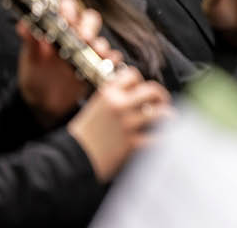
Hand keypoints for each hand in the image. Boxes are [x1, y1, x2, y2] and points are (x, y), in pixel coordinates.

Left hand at [16, 0, 123, 125]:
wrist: (43, 103)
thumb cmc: (36, 76)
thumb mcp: (30, 58)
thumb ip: (30, 40)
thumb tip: (23, 24)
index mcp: (59, 27)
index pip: (68, 7)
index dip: (69, 8)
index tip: (66, 17)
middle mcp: (76, 35)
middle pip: (90, 19)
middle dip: (89, 26)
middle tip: (84, 37)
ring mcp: (88, 51)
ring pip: (101, 39)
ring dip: (100, 44)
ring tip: (96, 51)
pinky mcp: (97, 66)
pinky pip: (111, 59)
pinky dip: (111, 60)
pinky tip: (107, 63)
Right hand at [66, 67, 169, 181]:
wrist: (69, 160)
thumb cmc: (82, 136)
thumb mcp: (94, 108)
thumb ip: (114, 98)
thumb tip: (137, 94)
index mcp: (107, 94)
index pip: (133, 75)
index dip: (140, 82)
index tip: (142, 90)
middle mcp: (118, 105)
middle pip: (152, 90)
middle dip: (161, 96)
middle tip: (162, 103)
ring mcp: (126, 124)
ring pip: (162, 113)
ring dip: (167, 116)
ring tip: (168, 120)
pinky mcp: (131, 144)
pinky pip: (158, 137)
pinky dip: (164, 138)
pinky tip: (165, 138)